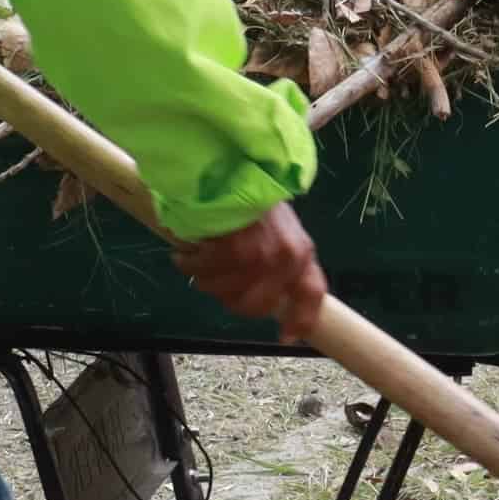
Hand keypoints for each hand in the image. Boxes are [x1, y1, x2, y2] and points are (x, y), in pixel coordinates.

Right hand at [171, 204, 326, 342]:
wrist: (231, 162)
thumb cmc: (248, 194)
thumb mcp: (278, 226)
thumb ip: (277, 259)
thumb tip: (266, 296)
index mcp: (301, 251)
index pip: (311, 293)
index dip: (301, 319)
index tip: (285, 337)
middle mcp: (287, 258)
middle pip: (256, 307)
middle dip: (230, 298)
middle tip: (214, 281)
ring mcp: (262, 256)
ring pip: (224, 292)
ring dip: (204, 278)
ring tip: (197, 258)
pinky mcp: (235, 250)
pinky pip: (204, 272)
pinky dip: (189, 264)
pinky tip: (186, 251)